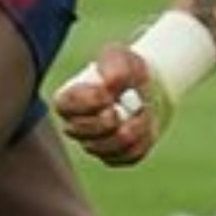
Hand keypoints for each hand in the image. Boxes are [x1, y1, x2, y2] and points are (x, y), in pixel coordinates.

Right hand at [54, 42, 167, 166]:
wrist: (150, 90)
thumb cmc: (127, 71)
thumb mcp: (120, 58)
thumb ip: (113, 66)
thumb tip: (110, 86)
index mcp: (68, 100)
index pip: (65, 107)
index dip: (87, 103)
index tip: (108, 94)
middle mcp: (76, 127)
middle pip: (82, 133)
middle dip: (106, 121)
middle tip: (122, 109)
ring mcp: (94, 145)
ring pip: (106, 149)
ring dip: (130, 130)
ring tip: (142, 113)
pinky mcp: (116, 157)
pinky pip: (128, 156)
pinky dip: (142, 140)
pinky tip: (146, 125)